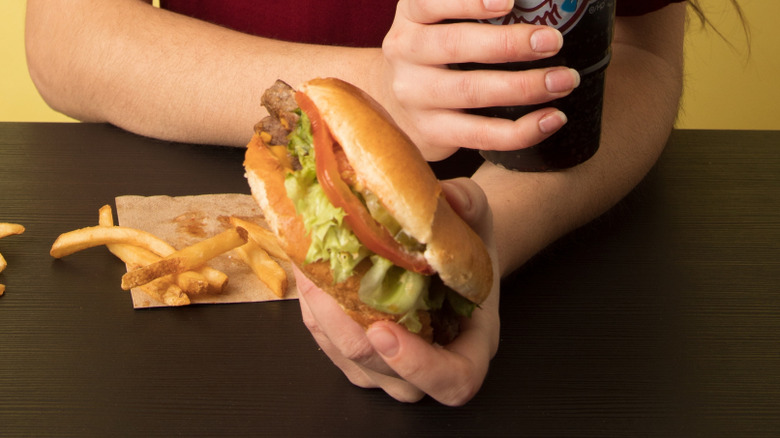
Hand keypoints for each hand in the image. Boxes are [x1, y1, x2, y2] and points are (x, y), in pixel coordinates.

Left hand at [296, 177, 499, 404]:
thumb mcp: (477, 217)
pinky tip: (309, 274)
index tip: (384, 331)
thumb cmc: (467, 247)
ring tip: (310, 268)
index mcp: (471, 345)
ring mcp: (392, 370)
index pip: (453, 381)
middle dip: (346, 327)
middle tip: (324, 281)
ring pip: (349, 361)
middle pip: (385, 372)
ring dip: (323, 317)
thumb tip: (448, 196)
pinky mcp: (360, 359)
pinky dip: (315, 313)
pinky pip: (330, 347)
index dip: (418, 366)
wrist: (448, 257)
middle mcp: (430, 369)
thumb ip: (469, 204)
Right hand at [381, 0, 578, 160]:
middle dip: (509, 43)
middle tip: (552, 42)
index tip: (509, 2)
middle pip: (455, 45)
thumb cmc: (433, 55)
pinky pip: (479, 134)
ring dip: (523, 86)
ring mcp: (414, 95)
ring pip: (469, 91)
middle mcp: (405, 52)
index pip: (429, 2)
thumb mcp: (438, 23)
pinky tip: (551, 119)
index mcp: (411, 17)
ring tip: (564, 80)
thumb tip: (539, 4)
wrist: (394, 106)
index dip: (467, 1)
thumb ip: (470, 11)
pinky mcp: (431, 131)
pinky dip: (520, 130)